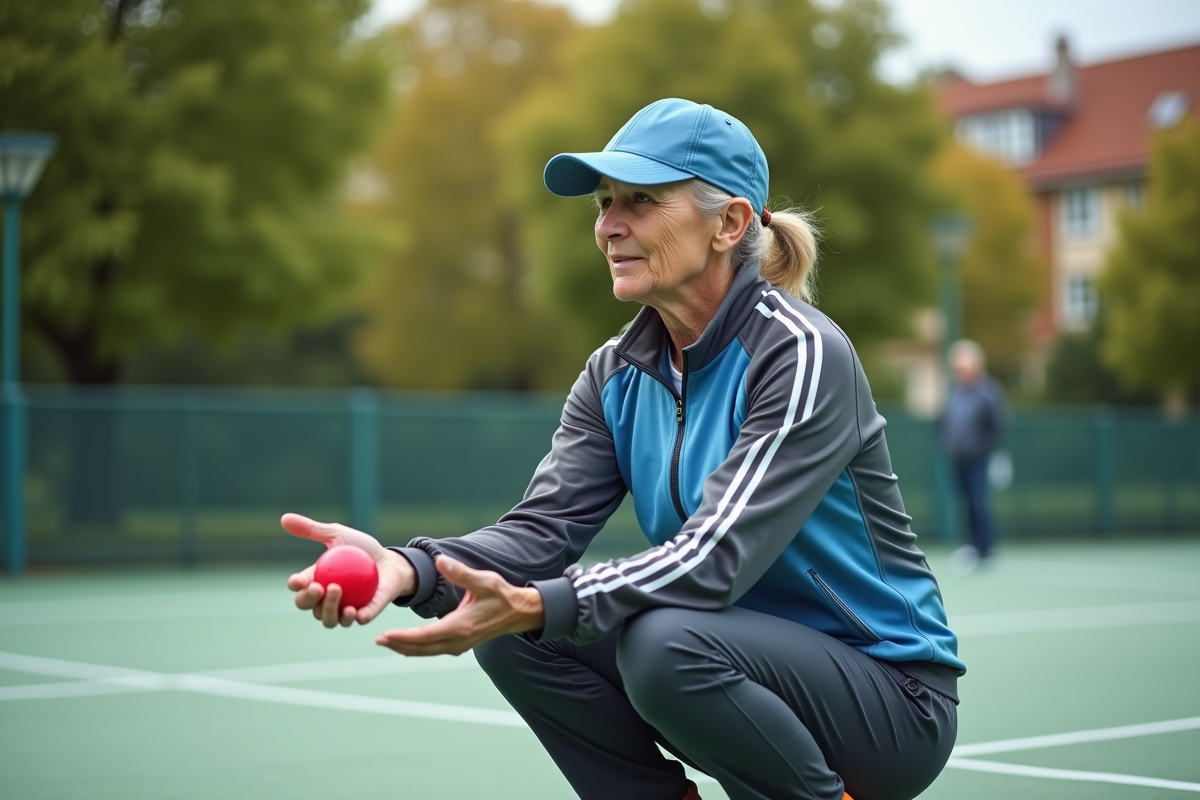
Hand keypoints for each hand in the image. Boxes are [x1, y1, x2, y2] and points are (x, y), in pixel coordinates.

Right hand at [281, 513, 415, 627]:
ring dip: (329, 609)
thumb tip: (283, 518)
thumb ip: (311, 529)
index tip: (299, 580)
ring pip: (329, 619)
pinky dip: (354, 619)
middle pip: (308, 606)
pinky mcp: (363, 615)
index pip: (299, 588)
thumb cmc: (360, 549)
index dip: (296, 586)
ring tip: (337, 591)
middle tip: (319, 587)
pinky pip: (356, 621)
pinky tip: (356, 612)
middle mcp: (324, 601)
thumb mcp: (336, 535)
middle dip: (308, 600)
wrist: (390, 561)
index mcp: (315, 582)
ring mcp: (343, 611)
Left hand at [374, 556, 544, 656]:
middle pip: (422, 648)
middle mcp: (459, 640)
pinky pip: (434, 650)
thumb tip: (440, 560)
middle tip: (379, 640)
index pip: (425, 636)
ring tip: (388, 642)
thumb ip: (460, 572)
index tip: (385, 634)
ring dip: (406, 648)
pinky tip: (408, 644)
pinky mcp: (461, 644)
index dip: (403, 636)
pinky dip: (418, 648)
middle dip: (399, 645)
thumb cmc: (501, 595)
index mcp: (461, 626)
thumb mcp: (483, 580)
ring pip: (427, 651)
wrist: (519, 613)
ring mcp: (460, 645)